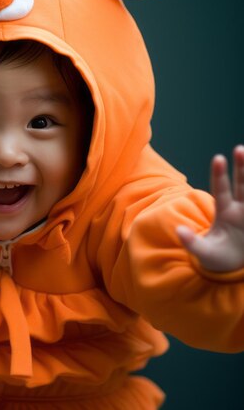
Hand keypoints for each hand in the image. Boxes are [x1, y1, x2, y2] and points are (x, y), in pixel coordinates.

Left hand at [177, 145, 243, 272]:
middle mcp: (239, 211)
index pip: (221, 191)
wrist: (233, 267)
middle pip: (243, 185)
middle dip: (243, 168)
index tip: (218, 158)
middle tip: (239, 148)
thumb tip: (178, 231)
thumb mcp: (202, 252)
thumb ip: (191, 242)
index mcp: (224, 214)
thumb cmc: (217, 257)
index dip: (220, 175)